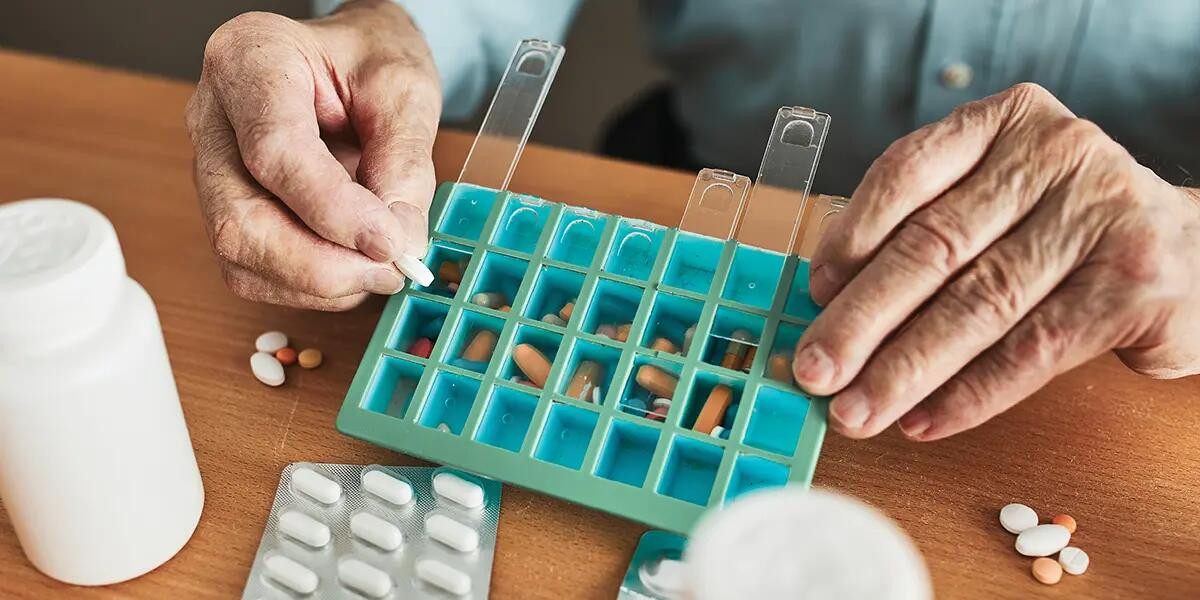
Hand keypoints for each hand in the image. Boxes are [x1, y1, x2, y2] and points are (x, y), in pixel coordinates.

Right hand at [185, 0, 438, 309]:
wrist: (352, 60)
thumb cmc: (371, 61)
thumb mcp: (406, 92)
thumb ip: (404, 165)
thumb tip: (398, 244)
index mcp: (250, 59)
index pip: (274, 152)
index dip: (334, 211)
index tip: (389, 242)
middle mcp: (214, 117)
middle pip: (240, 219)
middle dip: (321, 265)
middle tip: (390, 269)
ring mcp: (211, 167)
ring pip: (239, 254)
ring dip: (318, 282)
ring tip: (378, 267)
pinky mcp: (227, 208)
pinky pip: (250, 270)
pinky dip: (308, 286)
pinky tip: (351, 268)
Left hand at [794, 83, 1199, 440]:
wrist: (1195, 255)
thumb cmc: (1066, 229)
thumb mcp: (1000, 199)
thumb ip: (928, 228)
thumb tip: (833, 303)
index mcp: (1005, 123)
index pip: (907, 172)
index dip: (851, 238)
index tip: (814, 294)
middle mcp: (1054, 157)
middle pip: (934, 247)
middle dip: (862, 318)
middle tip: (815, 369)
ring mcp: (1100, 218)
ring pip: (978, 304)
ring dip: (905, 368)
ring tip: (856, 410)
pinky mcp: (1134, 287)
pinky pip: (1031, 350)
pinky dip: (969, 393)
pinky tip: (922, 419)